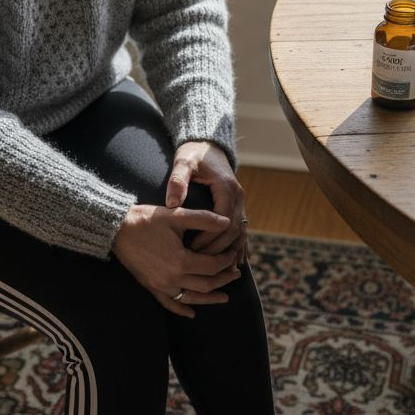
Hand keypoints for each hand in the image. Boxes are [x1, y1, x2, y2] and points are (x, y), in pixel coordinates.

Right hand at [112, 204, 240, 317]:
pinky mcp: (150, 287)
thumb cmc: (146, 219)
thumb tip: (228, 222)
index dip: (226, 259)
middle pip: (206, 284)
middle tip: (236, 274)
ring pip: (191, 298)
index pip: (212, 265)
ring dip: (209, 298)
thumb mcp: (176, 215)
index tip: (233, 252)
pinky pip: (169, 303)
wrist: (116, 229)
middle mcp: (172, 278)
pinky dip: (182, 308)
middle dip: (223, 279)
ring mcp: (160, 285)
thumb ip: (204, 219)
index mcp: (181, 261)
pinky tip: (192, 313)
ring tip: (224, 297)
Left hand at [167, 141, 246, 261]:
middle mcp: (237, 196)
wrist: (207, 144)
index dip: (209, 237)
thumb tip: (173, 203)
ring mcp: (239, 201)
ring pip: (240, 232)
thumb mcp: (183, 162)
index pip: (222, 220)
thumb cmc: (193, 154)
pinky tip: (233, 263)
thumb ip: (177, 180)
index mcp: (226, 187)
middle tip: (200, 262)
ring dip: (231, 251)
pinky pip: (241, 229)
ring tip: (218, 270)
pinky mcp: (236, 205)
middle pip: (234, 229)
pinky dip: (237, 246)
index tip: (192, 249)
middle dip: (218, 248)